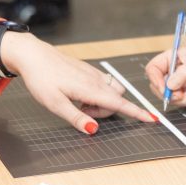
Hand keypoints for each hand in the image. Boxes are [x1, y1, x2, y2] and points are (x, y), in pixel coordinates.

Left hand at [2, 32, 155, 133]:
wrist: (34, 55)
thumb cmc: (42, 79)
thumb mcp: (54, 103)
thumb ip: (76, 117)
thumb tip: (93, 129)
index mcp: (89, 88)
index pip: (119, 103)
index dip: (136, 112)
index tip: (151, 118)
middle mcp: (95, 79)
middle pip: (116, 100)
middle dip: (106, 111)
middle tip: (81, 112)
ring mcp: (93, 73)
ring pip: (111, 91)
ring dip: (102, 103)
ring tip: (79, 103)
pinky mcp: (89, 70)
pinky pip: (103, 84)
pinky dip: (97, 94)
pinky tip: (78, 94)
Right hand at [145, 45, 185, 106]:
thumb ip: (182, 74)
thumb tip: (168, 86)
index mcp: (171, 58)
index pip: (153, 69)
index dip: (155, 80)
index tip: (165, 89)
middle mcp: (174, 71)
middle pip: (160, 87)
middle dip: (171, 95)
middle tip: (183, 95)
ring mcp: (182, 83)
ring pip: (173, 98)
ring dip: (185, 100)